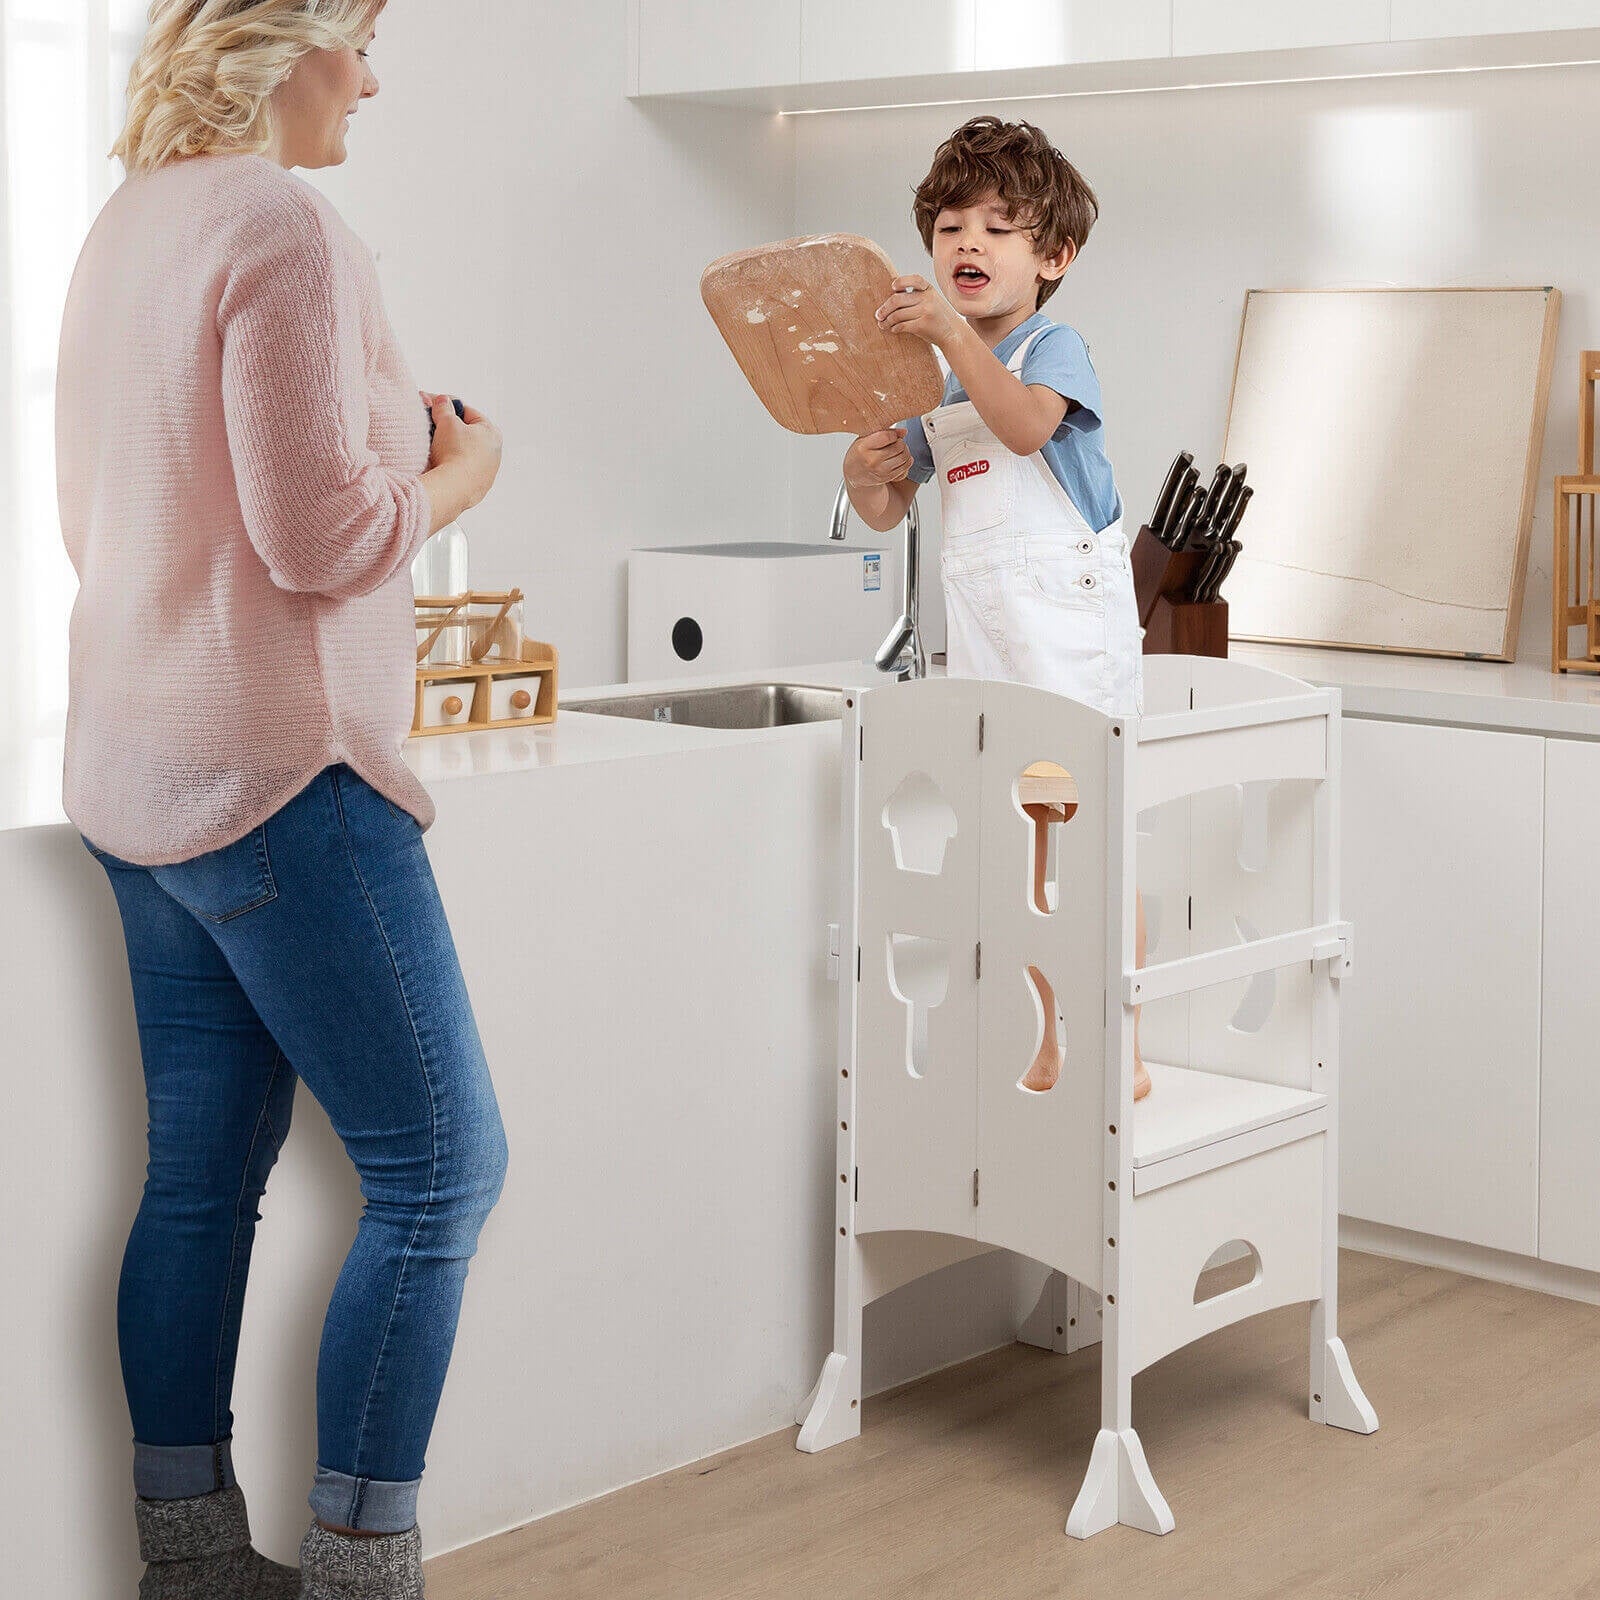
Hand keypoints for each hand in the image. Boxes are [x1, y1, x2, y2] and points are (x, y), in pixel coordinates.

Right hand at [423, 390, 502, 510]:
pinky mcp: (476, 489)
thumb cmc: (455, 453)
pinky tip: (438, 465)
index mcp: (492, 433)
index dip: (448, 407)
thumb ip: (443, 408)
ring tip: (432, 447)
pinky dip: (450, 466)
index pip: (468, 412)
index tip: (433, 406)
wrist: (453, 489)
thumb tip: (442, 401)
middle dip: (447, 428)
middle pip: (466, 433)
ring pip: (463, 453)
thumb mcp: (446, 422)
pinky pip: (460, 471)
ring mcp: (486, 473)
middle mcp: (494, 454)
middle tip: (431, 426)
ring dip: (448, 448)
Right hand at [845, 428, 911, 489]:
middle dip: (901, 442)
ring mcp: (880, 471)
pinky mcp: (887, 478)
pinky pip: (905, 468)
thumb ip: (884, 432)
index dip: (893, 434)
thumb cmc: (860, 453)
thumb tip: (904, 432)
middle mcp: (872, 460)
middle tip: (897, 442)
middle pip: (898, 447)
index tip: (892, 435)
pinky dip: (907, 461)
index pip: (887, 437)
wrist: (853, 473)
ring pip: (904, 457)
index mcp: (863, 447)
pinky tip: (900, 458)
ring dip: (906, 451)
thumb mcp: (865, 438)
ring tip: (899, 450)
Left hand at [875, 276, 965, 350]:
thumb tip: (890, 299)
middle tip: (878, 315)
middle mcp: (928, 298)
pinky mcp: (923, 324)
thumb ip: (917, 296)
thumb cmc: (939, 318)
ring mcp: (926, 311)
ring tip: (882, 324)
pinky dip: (894, 328)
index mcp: (929, 289)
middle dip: (885, 308)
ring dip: (887, 321)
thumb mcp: (933, 301)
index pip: (913, 279)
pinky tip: (893, 329)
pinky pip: (902, 325)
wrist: (954, 334)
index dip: (900, 282)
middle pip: (898, 299)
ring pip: (898, 314)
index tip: (892, 288)